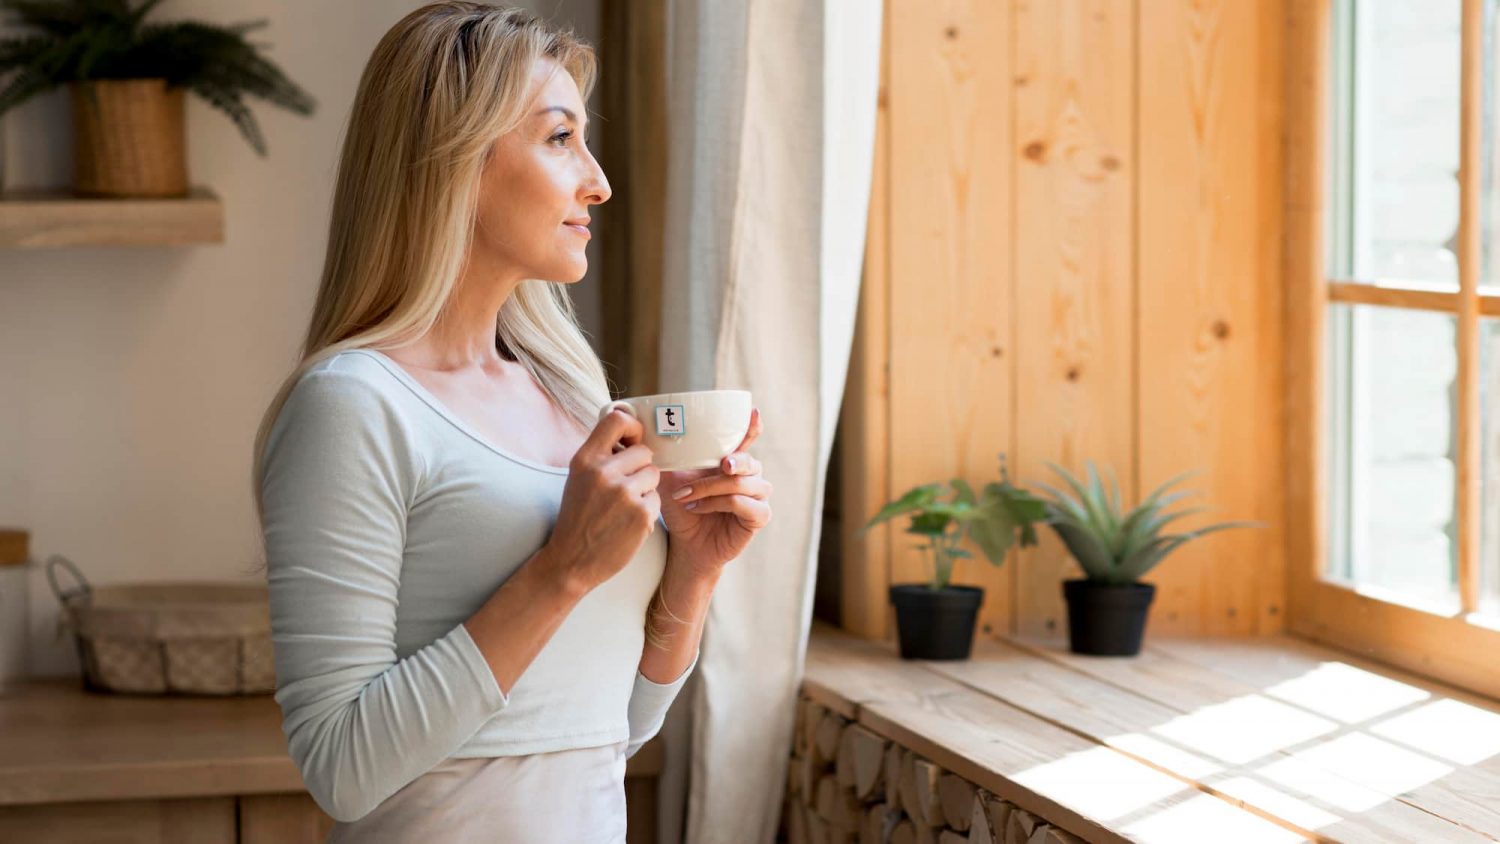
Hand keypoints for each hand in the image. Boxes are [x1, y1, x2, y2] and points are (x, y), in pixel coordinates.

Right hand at [546, 409, 661, 593]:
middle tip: (624, 488)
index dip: (632, 427)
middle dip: (639, 468)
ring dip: (645, 490)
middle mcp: (604, 472)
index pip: (616, 419)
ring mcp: (625, 493)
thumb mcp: (579, 478)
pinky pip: (657, 499)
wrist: (571, 561)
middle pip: (644, 452)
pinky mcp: (642, 514)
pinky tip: (628, 523)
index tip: (633, 441)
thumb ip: (602, 455)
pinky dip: (647, 511)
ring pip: (653, 475)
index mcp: (585, 459)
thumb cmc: (578, 518)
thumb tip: (631, 435)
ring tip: (624, 508)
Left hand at [658, 407, 771, 573]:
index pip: (748, 439)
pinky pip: (744, 505)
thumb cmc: (682, 508)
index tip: (755, 412)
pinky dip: (718, 505)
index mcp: (732, 462)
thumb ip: (670, 456)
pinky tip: (698, 509)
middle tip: (722, 464)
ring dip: (712, 488)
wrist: (685, 543)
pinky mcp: (758, 517)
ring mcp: (757, 497)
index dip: (753, 427)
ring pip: (742, 484)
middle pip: (748, 462)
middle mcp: (750, 477)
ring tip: (686, 497)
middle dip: (734, 461)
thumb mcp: (672, 478)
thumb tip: (648, 430)